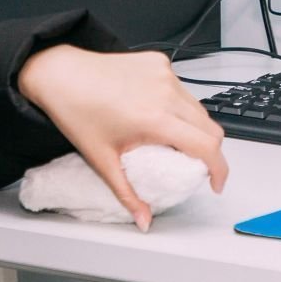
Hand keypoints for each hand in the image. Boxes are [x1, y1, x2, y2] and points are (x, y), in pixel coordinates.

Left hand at [17, 47, 226, 229]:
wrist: (60, 74)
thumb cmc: (77, 112)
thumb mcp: (102, 160)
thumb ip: (128, 195)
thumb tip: (143, 219)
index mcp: (155, 119)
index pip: (207, 146)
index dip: (220, 170)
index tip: (215, 182)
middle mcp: (166, 93)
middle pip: (211, 128)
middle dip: (209, 151)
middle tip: (192, 164)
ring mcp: (165, 75)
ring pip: (198, 107)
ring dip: (194, 127)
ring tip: (171, 138)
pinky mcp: (160, 62)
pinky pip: (181, 89)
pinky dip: (177, 105)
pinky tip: (155, 111)